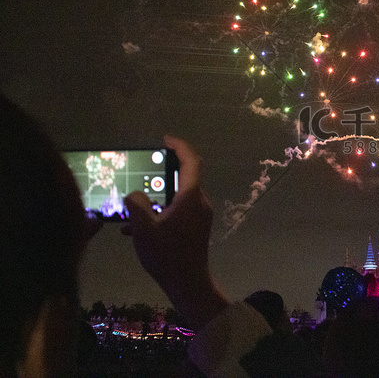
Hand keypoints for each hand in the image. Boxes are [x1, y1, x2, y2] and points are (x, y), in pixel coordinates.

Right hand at [123, 135, 228, 328]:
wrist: (188, 284)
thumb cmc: (167, 255)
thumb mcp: (143, 228)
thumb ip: (136, 204)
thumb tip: (135, 195)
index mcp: (190, 197)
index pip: (191, 161)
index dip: (179, 146)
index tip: (165, 140)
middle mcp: (199, 203)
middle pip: (183, 179)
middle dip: (161, 175)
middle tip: (141, 174)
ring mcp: (200, 216)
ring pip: (177, 197)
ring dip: (156, 199)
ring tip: (132, 208)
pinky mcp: (196, 229)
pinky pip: (178, 212)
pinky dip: (160, 213)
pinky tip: (137, 229)